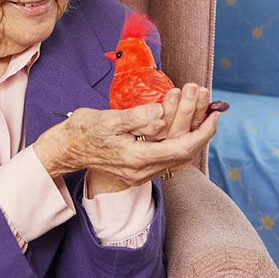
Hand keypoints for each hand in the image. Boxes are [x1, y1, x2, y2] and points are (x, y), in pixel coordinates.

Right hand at [33, 87, 219, 191]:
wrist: (64, 150)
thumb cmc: (82, 130)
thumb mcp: (107, 119)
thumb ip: (136, 118)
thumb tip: (162, 113)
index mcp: (136, 158)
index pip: (181, 147)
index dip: (202, 131)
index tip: (215, 113)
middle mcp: (141, 170)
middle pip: (183, 152)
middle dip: (201, 128)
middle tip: (211, 105)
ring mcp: (139, 173)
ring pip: (177, 157)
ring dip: (192, 134)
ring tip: (202, 112)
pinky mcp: (137, 170)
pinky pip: (168, 157)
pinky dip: (180, 141)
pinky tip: (184, 127)